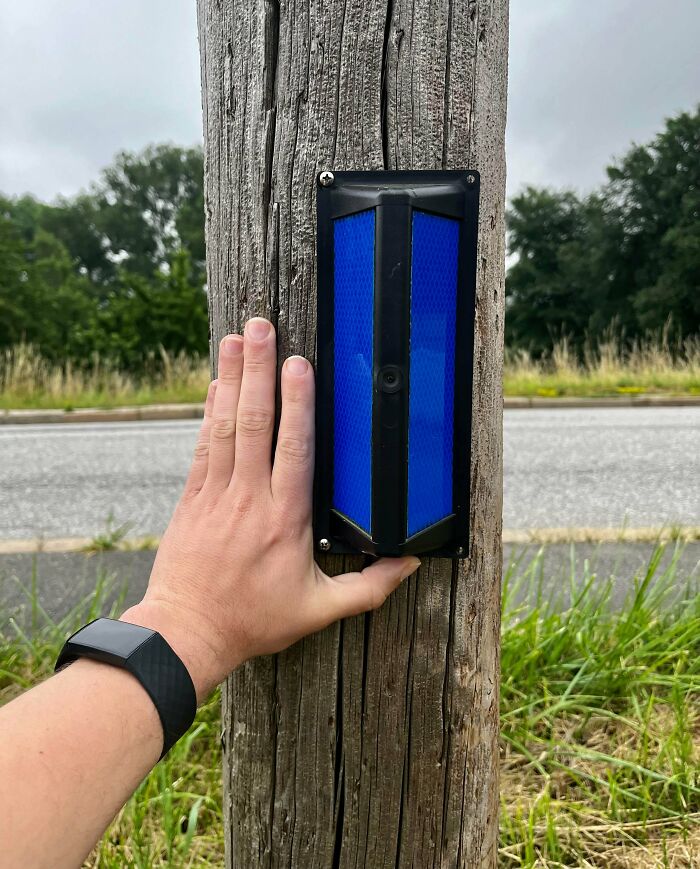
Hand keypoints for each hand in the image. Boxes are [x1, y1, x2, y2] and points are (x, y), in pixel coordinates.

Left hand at [121, 318, 419, 699]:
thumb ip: (369, 587)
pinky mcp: (193, 498)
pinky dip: (210, 411)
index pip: (294, 448)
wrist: (186, 631)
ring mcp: (217, 494)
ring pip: (226, 425)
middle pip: (255, 422)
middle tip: (262, 329)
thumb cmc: (254, 621)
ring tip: (236, 338)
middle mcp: (250, 497)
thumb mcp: (320, 611)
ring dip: (230, 378)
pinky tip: (215, 383)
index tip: (298, 364)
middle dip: (259, 371)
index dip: (297, 403)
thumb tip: (411, 564)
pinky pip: (204, 445)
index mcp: (285, 519)